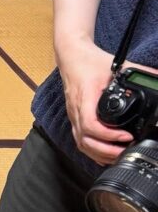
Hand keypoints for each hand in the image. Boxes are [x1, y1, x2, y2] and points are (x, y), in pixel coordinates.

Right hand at [58, 38, 133, 164]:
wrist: (71, 56)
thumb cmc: (91, 61)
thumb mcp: (118, 65)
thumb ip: (140, 73)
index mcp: (86, 97)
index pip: (91, 124)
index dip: (108, 135)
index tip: (126, 136)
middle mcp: (77, 109)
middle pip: (86, 140)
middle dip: (107, 150)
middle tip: (127, 150)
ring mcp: (73, 115)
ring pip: (82, 144)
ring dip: (100, 154)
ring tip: (119, 155)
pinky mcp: (74, 118)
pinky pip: (80, 140)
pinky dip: (92, 151)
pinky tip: (105, 154)